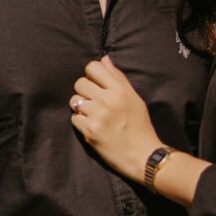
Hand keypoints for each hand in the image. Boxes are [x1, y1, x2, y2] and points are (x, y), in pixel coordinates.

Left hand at [71, 56, 159, 183]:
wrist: (142, 156)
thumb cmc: (140, 126)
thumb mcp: (134, 98)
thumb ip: (118, 78)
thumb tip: (104, 59)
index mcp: (120, 90)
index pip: (93, 67)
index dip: (92, 74)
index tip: (97, 83)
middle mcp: (107, 100)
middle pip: (79, 83)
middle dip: (84, 90)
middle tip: (94, 101)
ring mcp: (97, 116)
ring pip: (74, 100)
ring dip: (81, 106)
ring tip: (93, 114)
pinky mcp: (89, 131)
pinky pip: (74, 118)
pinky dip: (81, 122)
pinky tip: (93, 126)